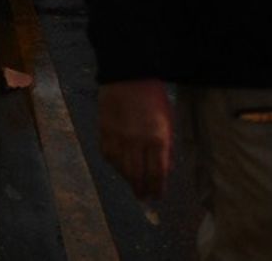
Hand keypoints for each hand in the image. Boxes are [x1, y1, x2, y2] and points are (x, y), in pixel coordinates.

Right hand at [98, 79, 173, 199]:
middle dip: (141, 189)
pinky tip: (118, 166)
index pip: (157, 174)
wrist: (128, 75)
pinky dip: (114, 164)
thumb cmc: (153, 96)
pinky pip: (108, 155)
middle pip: (137, 175)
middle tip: (143, 196)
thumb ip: (166, 145)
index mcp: (157, 138)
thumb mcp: (167, 120)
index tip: (158, 196)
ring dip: (127, 179)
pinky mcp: (104, 131)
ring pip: (121, 168)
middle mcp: (137, 141)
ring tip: (132, 183)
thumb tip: (163, 167)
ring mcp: (118, 137)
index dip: (157, 189)